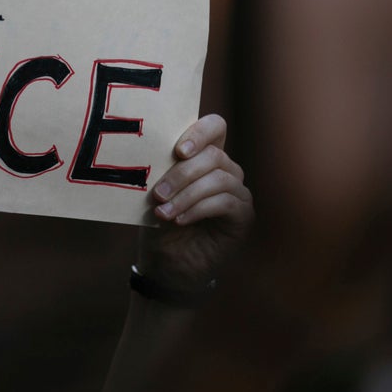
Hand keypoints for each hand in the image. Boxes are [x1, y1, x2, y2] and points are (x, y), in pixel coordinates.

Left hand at [139, 115, 253, 294]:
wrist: (167, 263)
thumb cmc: (159, 223)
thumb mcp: (154, 193)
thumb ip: (160, 171)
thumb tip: (148, 155)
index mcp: (204, 156)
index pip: (215, 127)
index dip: (199, 133)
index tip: (177, 151)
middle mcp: (226, 170)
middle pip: (213, 155)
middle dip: (181, 174)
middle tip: (157, 194)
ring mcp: (238, 192)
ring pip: (218, 179)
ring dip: (187, 195)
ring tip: (163, 212)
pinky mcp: (243, 215)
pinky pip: (225, 202)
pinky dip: (199, 209)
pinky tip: (180, 220)